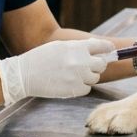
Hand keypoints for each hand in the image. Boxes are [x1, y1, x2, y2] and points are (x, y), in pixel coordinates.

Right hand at [0, 38, 114, 104]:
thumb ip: (79, 47)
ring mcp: (78, 76)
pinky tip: (70, 83)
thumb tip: (96, 47)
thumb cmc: (41, 58)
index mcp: (78, 47)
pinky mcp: (74, 90)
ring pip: (95, 77)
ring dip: (88, 76)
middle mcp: (81, 61)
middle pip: (102, 64)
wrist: (25, 74)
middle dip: (97, 65)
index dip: (108, 49)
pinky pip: (87, 89)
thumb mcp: (61, 46)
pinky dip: (81, 87)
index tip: (111, 51)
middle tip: (89, 65)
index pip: (102, 46)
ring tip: (74, 74)